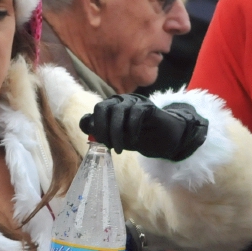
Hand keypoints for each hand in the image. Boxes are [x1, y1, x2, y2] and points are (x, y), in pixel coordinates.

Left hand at [79, 93, 207, 160]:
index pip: (95, 110)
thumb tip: (86, 125)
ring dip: (116, 133)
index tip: (97, 142)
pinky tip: (133, 141)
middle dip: (101, 128)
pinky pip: (136, 113)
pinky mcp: (148, 106)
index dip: (92, 125)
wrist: (165, 139)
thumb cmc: (139, 137)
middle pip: (102, 107)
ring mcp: (134, 101)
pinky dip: (132, 129)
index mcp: (111, 107)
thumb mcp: (117, 137)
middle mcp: (120, 101)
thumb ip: (102, 131)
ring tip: (119, 149)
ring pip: (118, 111)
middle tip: (107, 145)